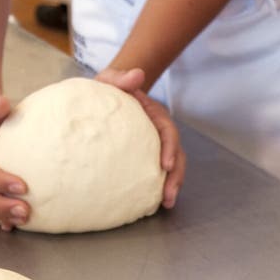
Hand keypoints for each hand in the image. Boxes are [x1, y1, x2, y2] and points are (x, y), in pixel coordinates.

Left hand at [96, 68, 185, 208]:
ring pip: (171, 167)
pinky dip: (157, 187)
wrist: (103, 97)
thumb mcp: (109, 80)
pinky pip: (156, 173)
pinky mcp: (146, 157)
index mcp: (153, 115)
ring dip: (171, 186)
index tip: (166, 165)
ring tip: (166, 204)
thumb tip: (137, 75)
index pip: (167, 131)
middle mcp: (158, 132)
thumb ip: (120, 77)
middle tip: (169, 196)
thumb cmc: (107, 90)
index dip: (170, 148)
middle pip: (175, 154)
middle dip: (176, 176)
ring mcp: (154, 146)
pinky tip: (152, 203)